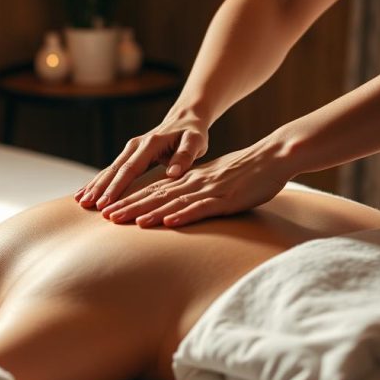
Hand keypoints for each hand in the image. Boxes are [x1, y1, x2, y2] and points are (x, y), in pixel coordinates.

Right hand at [74, 108, 209, 209]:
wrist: (185, 119)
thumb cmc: (192, 134)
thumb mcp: (195, 142)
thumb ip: (185, 156)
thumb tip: (173, 173)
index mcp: (150, 144)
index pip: (130, 169)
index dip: (117, 187)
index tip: (106, 202)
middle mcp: (135, 145)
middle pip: (114, 169)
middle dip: (100, 188)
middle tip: (87, 204)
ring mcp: (130, 149)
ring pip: (109, 169)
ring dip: (94, 185)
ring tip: (80, 200)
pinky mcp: (129, 155)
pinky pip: (111, 169)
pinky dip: (98, 181)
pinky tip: (86, 192)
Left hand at [99, 140, 295, 227]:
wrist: (273, 156)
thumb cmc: (246, 172)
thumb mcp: (214, 180)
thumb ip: (195, 190)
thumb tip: (177, 205)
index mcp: (190, 179)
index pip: (154, 190)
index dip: (131, 199)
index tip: (109, 210)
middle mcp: (194, 183)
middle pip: (156, 196)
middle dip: (130, 206)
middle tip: (106, 216)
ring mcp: (209, 191)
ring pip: (173, 202)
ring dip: (149, 212)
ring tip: (127, 221)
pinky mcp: (226, 199)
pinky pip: (201, 208)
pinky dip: (183, 215)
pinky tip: (168, 222)